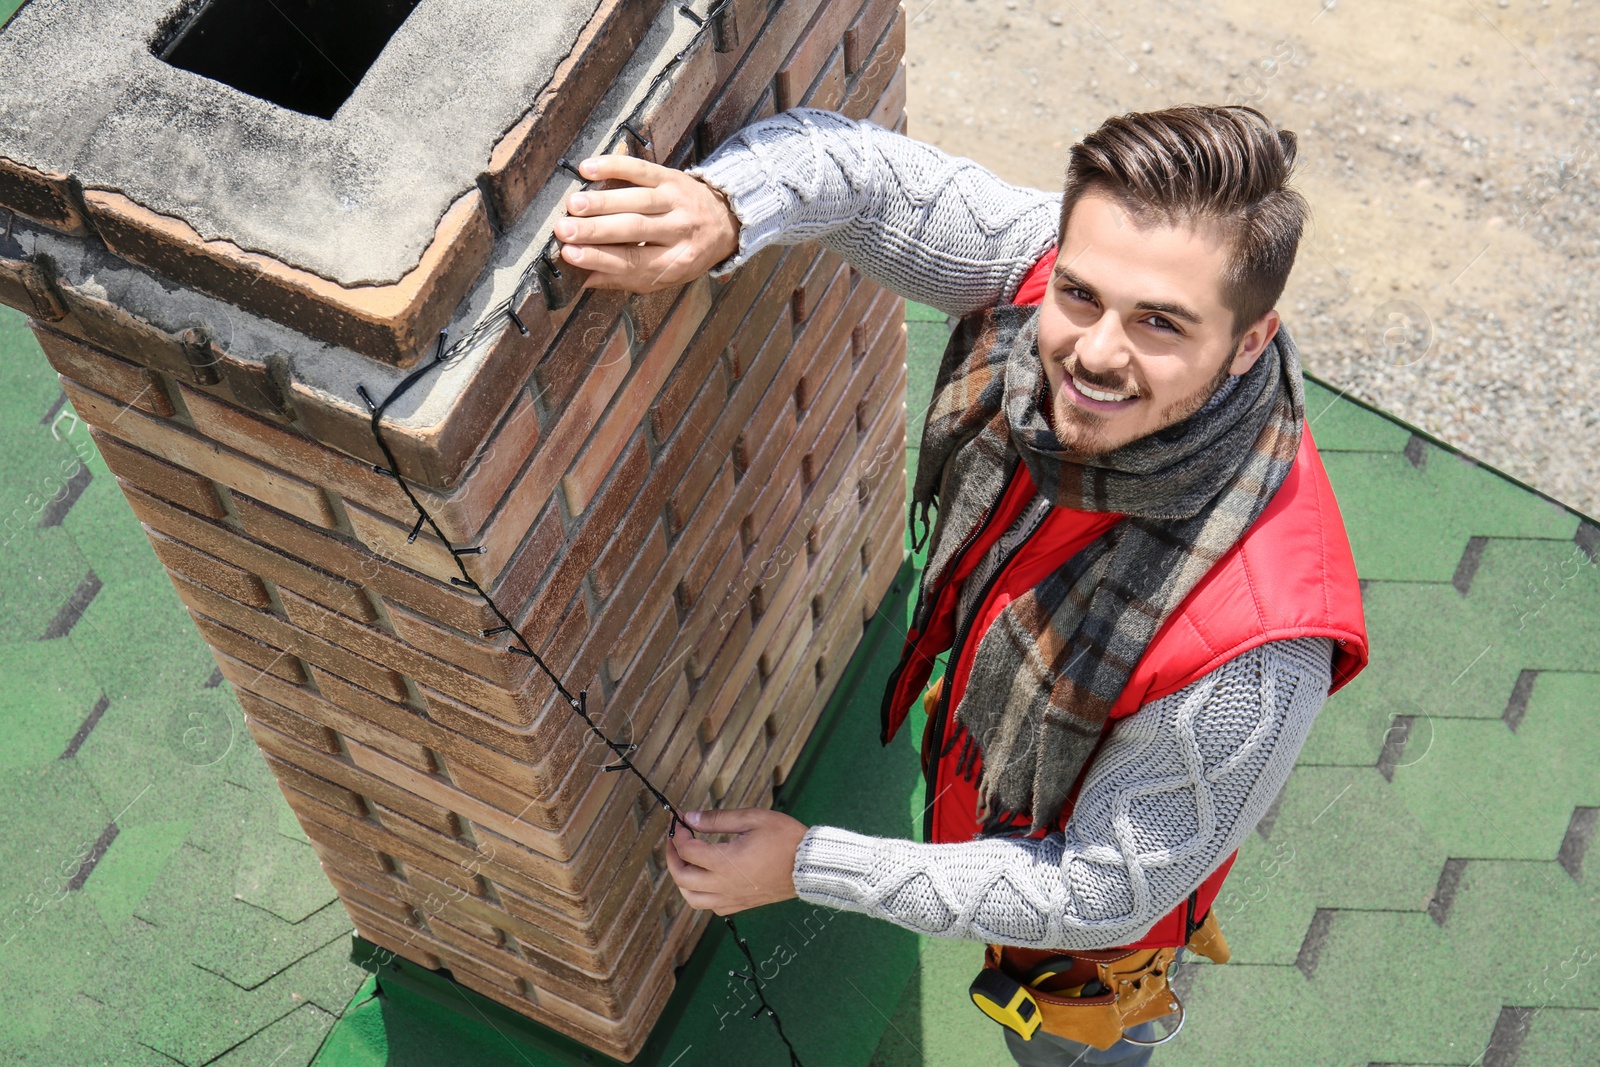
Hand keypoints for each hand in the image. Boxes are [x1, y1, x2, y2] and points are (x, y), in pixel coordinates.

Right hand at [555, 155, 739, 292]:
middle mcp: (679, 231)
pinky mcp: (671, 177)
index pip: (633, 262)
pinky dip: (614, 167)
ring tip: (572, 205)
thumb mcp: (663, 275)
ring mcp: (676, 201)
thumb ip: (625, 278)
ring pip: (636, 201)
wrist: (725, 221)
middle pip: (633, 230)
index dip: (600, 258)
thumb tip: (583, 280)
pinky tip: (588, 169)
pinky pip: (642, 169)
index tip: (570, 254)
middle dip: (595, 231)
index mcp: (676, 262)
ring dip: (601, 202)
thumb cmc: (686, 253)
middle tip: (563, 230)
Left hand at [664, 807, 808, 914]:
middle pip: (682, 878)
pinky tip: (705, 879)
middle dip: (672, 857)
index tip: (680, 820)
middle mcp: (724, 884)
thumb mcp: (752, 819)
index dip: (678, 833)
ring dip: (682, 880)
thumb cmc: (785, 838)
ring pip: (692, 899)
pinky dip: (699, 894)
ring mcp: (732, 897)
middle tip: (675, 840)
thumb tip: (690, 818)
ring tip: (685, 862)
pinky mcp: (741, 904)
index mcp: (725, 862)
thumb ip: (718, 819)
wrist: (810, 866)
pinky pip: (710, 906)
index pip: (687, 850)